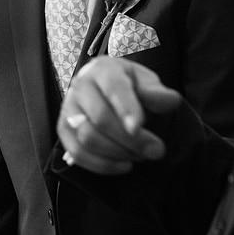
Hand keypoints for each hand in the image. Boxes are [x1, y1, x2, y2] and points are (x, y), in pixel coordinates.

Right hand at [57, 57, 181, 173]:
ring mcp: (68, 109)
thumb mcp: (146, 82)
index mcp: (102, 69)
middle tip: (156, 151)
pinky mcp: (63, 130)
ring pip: (87, 138)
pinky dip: (102, 165)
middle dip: (131, 140)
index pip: (113, 88)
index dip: (126, 109)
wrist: (105, 89)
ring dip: (118, 153)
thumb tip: (170, 100)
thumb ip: (157, 91)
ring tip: (140, 155)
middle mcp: (80, 86)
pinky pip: (77, 153)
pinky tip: (124, 165)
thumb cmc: (128, 86)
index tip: (138, 127)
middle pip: (100, 119)